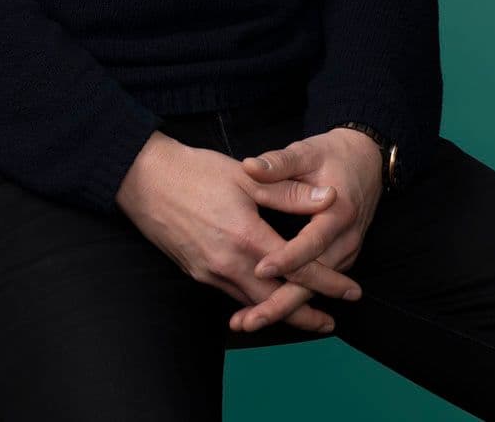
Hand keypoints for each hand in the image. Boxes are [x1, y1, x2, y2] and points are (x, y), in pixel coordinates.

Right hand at [115, 131, 362, 335]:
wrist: (143, 178)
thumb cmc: (194, 171)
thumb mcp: (246, 176)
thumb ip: (288, 192)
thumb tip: (328, 199)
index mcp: (247, 237)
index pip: (298, 270)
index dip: (328, 283)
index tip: (351, 291)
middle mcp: (229, 263)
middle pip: (276, 302)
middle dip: (306, 315)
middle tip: (330, 324)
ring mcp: (210, 272)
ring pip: (252, 304)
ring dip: (279, 313)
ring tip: (303, 317)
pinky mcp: (195, 272)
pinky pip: (230, 295)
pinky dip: (251, 303)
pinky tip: (260, 300)